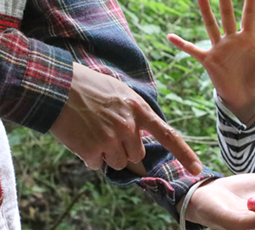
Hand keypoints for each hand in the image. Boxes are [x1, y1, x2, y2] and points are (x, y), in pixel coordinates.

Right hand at [50, 62, 202, 174]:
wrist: (58, 86)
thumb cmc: (89, 87)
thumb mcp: (120, 93)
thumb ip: (133, 116)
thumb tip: (139, 147)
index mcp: (139, 109)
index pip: (168, 134)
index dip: (184, 153)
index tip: (197, 169)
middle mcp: (128, 126)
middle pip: (137, 155)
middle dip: (124, 148)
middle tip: (105, 130)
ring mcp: (110, 139)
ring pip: (118, 163)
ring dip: (107, 154)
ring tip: (92, 132)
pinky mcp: (92, 149)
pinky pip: (97, 164)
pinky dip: (89, 156)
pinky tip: (81, 137)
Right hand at [168, 0, 254, 122]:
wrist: (245, 98)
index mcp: (248, 38)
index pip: (249, 13)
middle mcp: (232, 39)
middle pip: (227, 14)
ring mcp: (219, 48)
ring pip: (211, 25)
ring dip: (206, 11)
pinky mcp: (209, 60)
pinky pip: (193, 50)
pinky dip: (182, 44)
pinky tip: (170, 36)